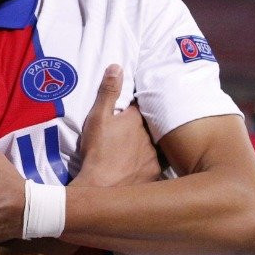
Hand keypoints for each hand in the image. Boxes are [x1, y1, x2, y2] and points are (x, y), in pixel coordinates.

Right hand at [71, 64, 165, 188]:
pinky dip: (151, 164)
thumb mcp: (97, 118)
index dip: (136, 108)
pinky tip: (144, 167)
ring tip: (138, 150)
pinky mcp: (156, 174)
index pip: (141, 107)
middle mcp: (150, 135)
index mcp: (136, 119)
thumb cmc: (96, 151)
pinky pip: (158, 165)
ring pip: (157, 145)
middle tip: (133, 132)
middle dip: (146, 126)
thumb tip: (117, 66)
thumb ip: (108, 92)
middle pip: (152, 126)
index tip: (131, 110)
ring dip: (150, 145)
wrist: (101, 187)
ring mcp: (155, 156)